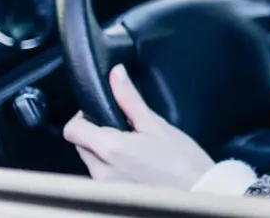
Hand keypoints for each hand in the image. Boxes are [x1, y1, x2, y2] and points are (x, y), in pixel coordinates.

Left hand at [63, 64, 214, 189]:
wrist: (197, 191)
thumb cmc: (183, 161)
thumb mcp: (156, 124)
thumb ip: (130, 99)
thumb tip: (116, 74)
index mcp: (111, 149)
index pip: (72, 130)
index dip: (83, 116)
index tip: (102, 113)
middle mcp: (102, 171)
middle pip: (80, 144)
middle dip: (96, 132)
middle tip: (126, 130)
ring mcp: (105, 185)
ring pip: (91, 159)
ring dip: (104, 150)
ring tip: (135, 149)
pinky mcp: (111, 195)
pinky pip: (101, 174)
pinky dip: (112, 165)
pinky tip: (136, 164)